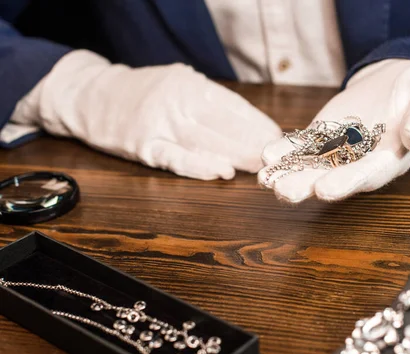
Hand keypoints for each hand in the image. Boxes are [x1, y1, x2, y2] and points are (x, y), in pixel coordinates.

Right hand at [15, 50, 280, 179]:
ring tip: (259, 168)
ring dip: (236, 156)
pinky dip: (199, 166)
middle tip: (276, 158)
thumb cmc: (142, 93)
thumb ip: (207, 102)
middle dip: (253, 143)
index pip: (231, 106)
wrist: (90, 96)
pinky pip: (176, 158)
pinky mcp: (143, 147)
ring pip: (205, 142)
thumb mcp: (176, 84)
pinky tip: (221, 171)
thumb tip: (247, 126)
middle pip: (223, 125)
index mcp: (188, 84)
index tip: (278, 138)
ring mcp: (158, 124)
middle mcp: (175, 101)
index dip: (257, 123)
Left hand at [258, 59, 409, 201]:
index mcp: (389, 161)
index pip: (366, 176)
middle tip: (284, 192)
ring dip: (288, 174)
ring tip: (265, 180)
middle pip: (332, 178)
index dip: (346, 183)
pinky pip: (303, 146)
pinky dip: (285, 151)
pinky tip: (266, 155)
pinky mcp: (324, 135)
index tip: (324, 189)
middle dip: (307, 186)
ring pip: (311, 167)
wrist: (401, 84)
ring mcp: (339, 150)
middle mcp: (360, 162)